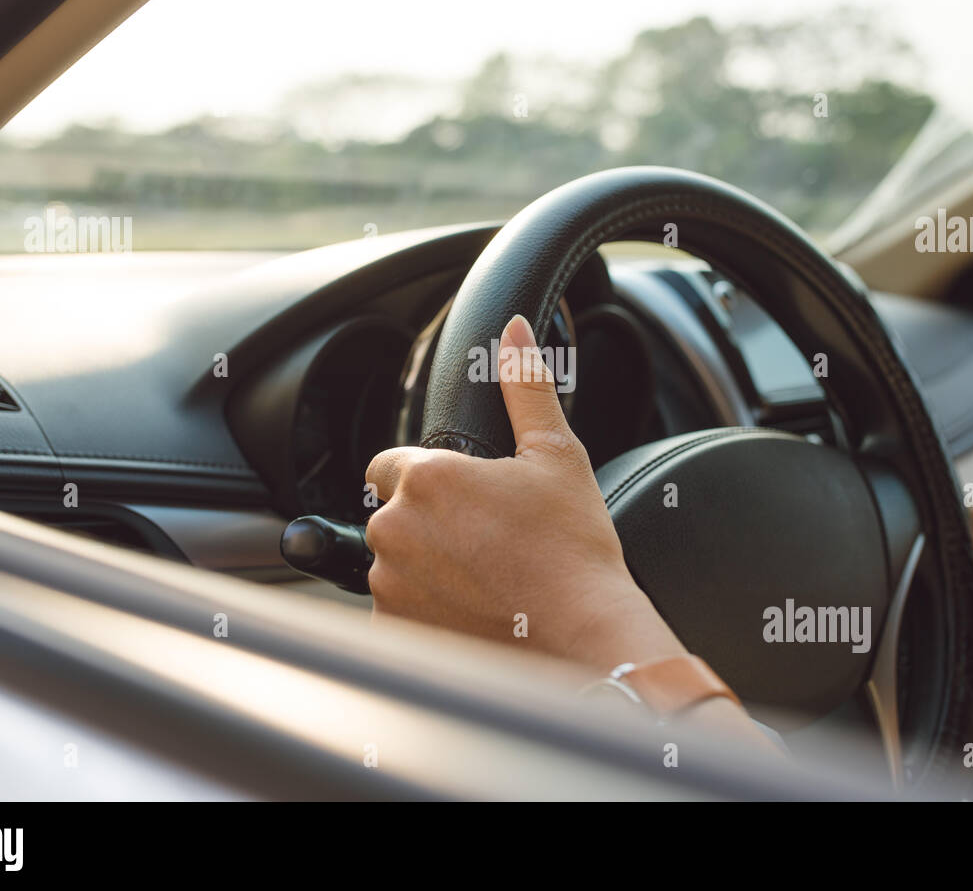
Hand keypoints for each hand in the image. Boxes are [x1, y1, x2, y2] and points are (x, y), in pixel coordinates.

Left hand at [363, 314, 686, 671]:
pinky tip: (473, 610)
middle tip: (487, 541)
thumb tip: (515, 335)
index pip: (390, 464)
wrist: (583, 637)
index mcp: (426, 477)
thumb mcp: (556, 456)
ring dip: (425, 568)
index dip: (429, 478)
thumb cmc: (573, 549)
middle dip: (428, 524)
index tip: (465, 499)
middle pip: (393, 515)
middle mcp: (394, 529)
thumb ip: (525, 387)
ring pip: (394, 563)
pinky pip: (397, 610)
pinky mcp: (394, 630)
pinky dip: (426, 611)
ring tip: (485, 579)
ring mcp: (389, 584)